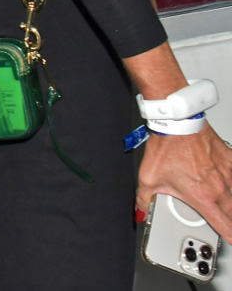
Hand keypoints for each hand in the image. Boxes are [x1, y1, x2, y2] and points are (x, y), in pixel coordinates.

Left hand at [138, 125, 231, 239]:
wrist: (177, 124)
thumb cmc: (166, 148)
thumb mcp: (148, 178)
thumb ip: (144, 200)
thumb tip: (140, 211)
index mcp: (203, 198)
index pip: (226, 227)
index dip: (229, 237)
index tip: (229, 239)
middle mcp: (220, 188)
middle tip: (227, 224)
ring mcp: (229, 174)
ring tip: (226, 206)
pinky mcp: (231, 161)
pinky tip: (228, 184)